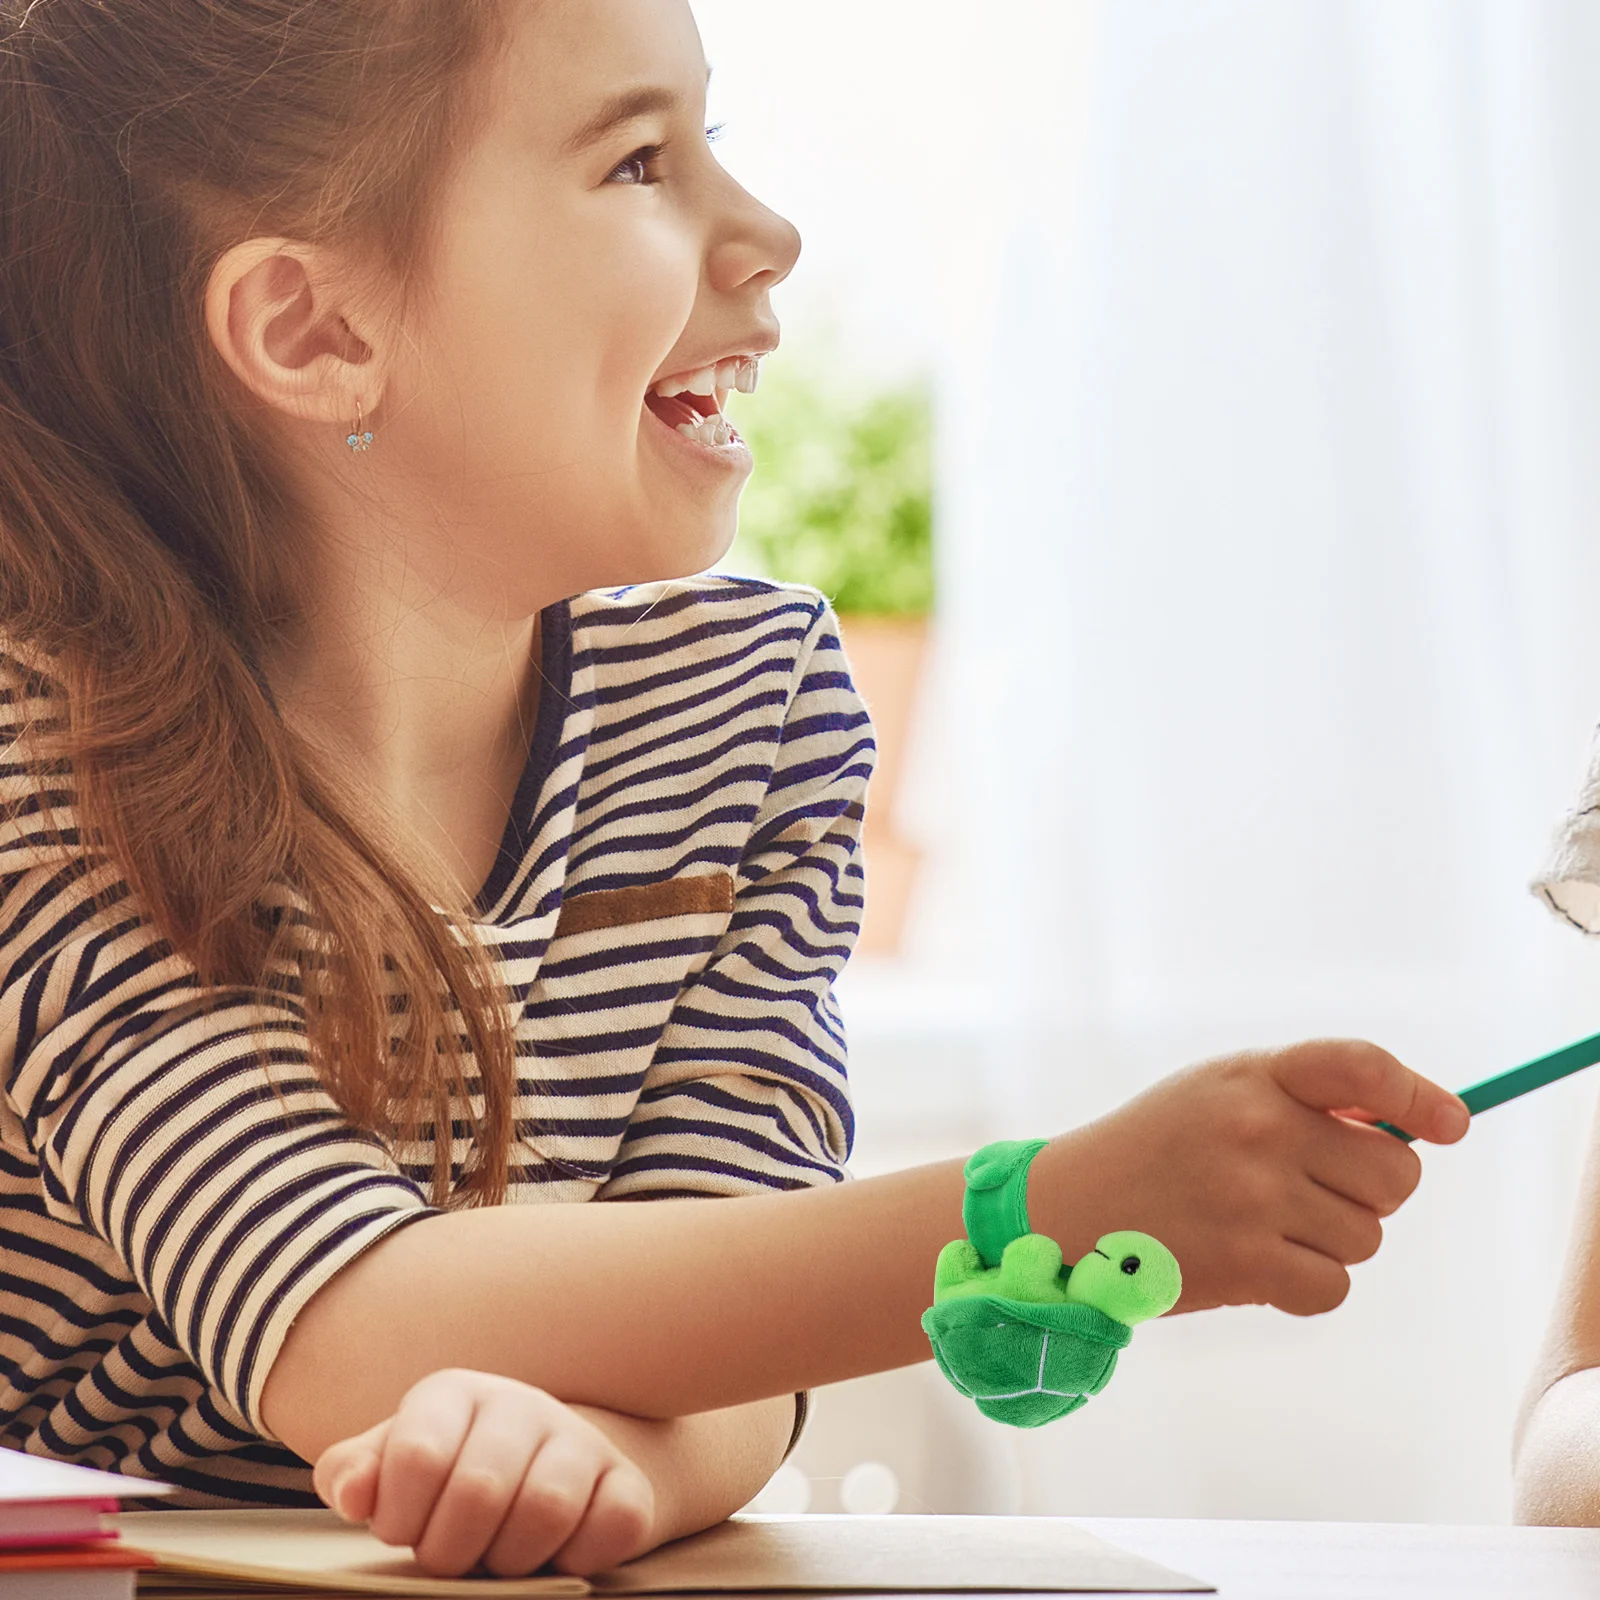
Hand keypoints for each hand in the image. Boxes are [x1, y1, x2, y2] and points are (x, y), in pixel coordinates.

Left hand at [312, 1369, 655, 1578]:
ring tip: (499, 1558)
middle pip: (480, 1491)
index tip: (405, 1529)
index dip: (401, 1517)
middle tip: (451, 1557)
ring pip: (547, 1508)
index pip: (418, 1455)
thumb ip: (355, 1472)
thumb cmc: (448, 1474)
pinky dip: (580, 1556)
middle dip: (453, 1550)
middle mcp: (521, 1405)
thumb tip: (353, 1494)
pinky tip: (557, 1553)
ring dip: (512, 1559)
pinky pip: (616, 1523)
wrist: (537, 1469)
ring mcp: (581, 1440)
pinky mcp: (627, 1481)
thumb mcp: (391, 1465)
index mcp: (454, 1395)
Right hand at [1035, 1039, 1469, 1317]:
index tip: (1449, 1123)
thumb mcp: (1220, 1093)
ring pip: (1367, 1235)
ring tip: (1264, 1223)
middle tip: (1317, 1188)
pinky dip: (1307, 1283)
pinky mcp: (1246, 1263)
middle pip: (1395, 1172)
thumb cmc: (1162, 1147)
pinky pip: (1334, 1285)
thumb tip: (1414, 1128)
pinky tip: (1256, 1262)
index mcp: (1255, 1076)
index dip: (1420, 1096)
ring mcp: (1253, 1197)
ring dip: (1331, 1239)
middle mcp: (1258, 1128)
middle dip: (1373, 1188)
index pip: (1363, 1069)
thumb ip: (1304, 1098)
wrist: (1072, 1209)